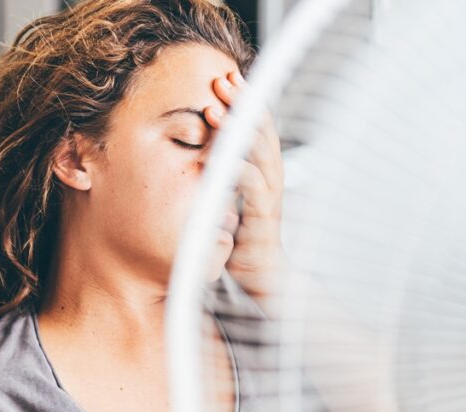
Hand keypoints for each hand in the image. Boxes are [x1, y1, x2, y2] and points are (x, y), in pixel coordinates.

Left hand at [204, 71, 284, 298]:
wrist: (261, 280)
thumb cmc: (242, 241)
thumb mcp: (226, 202)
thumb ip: (219, 179)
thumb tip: (196, 155)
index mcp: (262, 171)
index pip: (255, 128)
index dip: (244, 102)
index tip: (227, 78)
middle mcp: (270, 179)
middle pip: (259, 132)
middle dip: (242, 104)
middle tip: (222, 80)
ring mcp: (269, 198)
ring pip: (257, 153)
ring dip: (237, 130)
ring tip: (217, 109)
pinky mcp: (263, 219)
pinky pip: (253, 188)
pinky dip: (238, 170)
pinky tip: (221, 157)